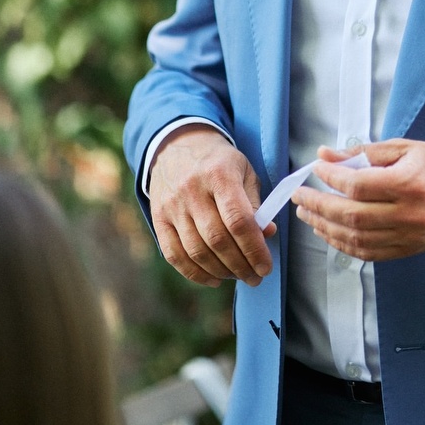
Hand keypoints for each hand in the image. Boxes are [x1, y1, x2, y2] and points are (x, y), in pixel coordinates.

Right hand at [149, 126, 272, 287]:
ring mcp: (172, 205)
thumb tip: (266, 234)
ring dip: (221, 271)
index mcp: (219, 174)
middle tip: (256, 277)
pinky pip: (173, 254)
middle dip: (240, 265)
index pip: (238, 220)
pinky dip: (194, 273)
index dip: (254, 248)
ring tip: (239, 276)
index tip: (266, 267)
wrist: (178, 145)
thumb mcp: (244, 171)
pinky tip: (214, 279)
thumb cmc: (219, 162)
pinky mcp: (158, 218)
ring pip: (196, 251)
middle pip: (217, 239)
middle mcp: (192, 190)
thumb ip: (256, 204)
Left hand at [291, 139, 424, 260]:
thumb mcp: (406, 148)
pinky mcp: (407, 250)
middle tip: (300, 195)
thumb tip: (326, 155)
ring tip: (307, 214)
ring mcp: (408, 236)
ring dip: (325, 227)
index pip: (358, 185)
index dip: (330, 178)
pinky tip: (328, 231)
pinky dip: (343, 244)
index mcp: (410, 182)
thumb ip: (364, 152)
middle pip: (352, 215)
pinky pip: (367, 252)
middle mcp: (409, 213)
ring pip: (356, 238)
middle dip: (318, 205)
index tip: (316, 169)